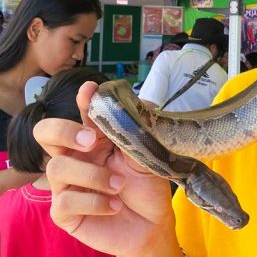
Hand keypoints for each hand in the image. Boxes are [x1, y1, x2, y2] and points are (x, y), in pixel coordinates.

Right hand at [34, 81, 180, 256]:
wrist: (153, 224)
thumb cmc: (147, 188)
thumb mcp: (148, 156)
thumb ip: (140, 132)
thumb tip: (142, 102)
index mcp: (94, 141)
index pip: (80, 116)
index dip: (82, 102)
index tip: (90, 90)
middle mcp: (75, 158)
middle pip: (46, 133)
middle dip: (64, 131)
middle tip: (90, 141)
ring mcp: (66, 185)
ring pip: (57, 168)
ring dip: (92, 175)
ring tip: (119, 185)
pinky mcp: (64, 212)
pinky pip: (65, 201)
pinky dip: (94, 202)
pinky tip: (114, 206)